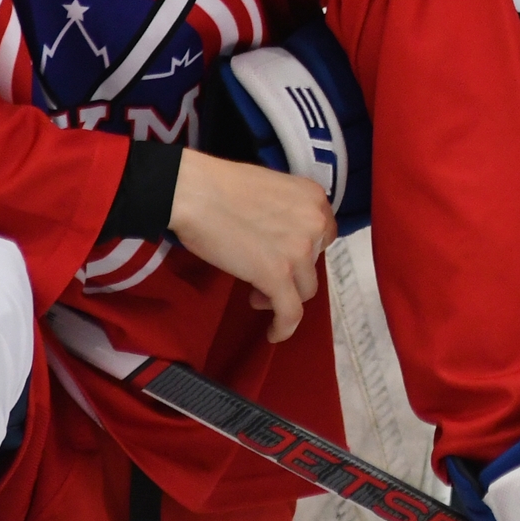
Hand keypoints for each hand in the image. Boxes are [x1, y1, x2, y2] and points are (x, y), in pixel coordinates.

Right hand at [169, 148, 336, 341]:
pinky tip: (274, 334)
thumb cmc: (221, 186)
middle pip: (314, 263)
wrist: (195, 192)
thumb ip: (288, 211)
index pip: (323, 236)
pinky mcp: (278, 275)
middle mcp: (315, 222)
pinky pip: (291, 312)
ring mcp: (300, 250)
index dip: (303, 250)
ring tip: (255, 291)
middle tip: (263, 274)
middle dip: (292, 272)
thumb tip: (282, 236)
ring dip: (281, 294)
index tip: (282, 255)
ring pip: (305, 290)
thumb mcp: (271, 189)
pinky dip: (284, 327)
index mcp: (314, 198)